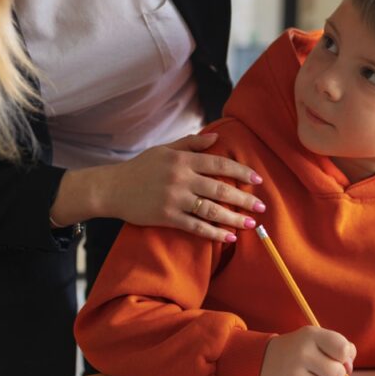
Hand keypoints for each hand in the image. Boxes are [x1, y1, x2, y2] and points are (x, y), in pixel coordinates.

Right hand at [53, 132, 265, 241]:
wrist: (112, 188)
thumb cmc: (140, 168)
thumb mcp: (164, 150)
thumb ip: (191, 144)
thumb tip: (217, 138)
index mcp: (182, 160)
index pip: (219, 164)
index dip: (241, 171)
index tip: (257, 180)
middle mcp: (181, 178)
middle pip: (220, 189)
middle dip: (244, 198)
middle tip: (262, 206)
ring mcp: (174, 199)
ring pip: (211, 210)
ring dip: (234, 218)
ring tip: (251, 223)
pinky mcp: (167, 217)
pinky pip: (195, 226)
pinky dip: (214, 233)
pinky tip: (228, 237)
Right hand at [259, 326, 355, 375]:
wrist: (263, 360)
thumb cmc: (297, 349)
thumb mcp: (315, 338)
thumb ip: (339, 347)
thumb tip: (349, 368)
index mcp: (310, 336)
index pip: (343, 349)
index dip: (344, 357)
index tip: (335, 357)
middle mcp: (301, 354)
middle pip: (337, 374)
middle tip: (324, 371)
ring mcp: (293, 375)